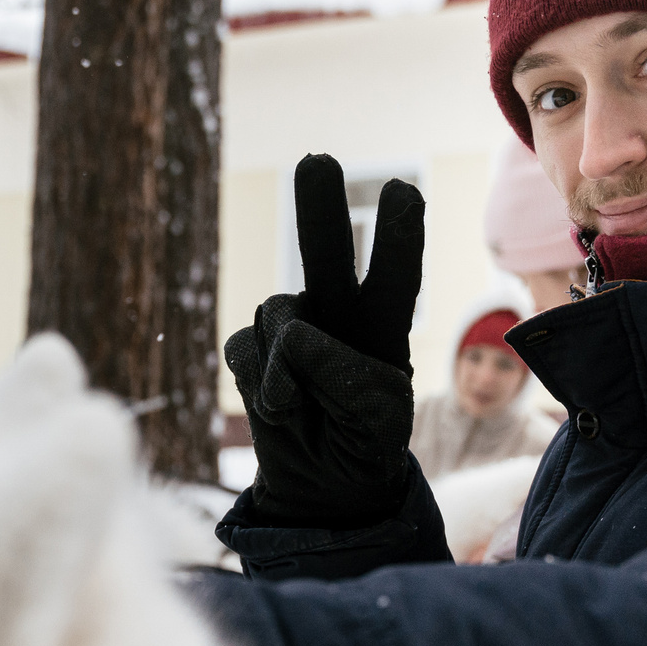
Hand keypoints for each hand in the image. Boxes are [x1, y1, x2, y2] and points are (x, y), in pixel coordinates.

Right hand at [223, 156, 426, 526]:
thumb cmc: (364, 447)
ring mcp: (292, 325)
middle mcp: (338, 311)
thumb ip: (346, 377)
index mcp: (384, 324)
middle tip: (318, 161)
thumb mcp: (377, 423)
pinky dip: (258, 385)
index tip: (402, 191)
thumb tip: (294, 336)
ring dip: (283, 369)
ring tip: (303, 409)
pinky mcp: (252, 346)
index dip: (397, 236)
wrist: (323, 484)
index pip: (396, 276)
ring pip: (277, 316)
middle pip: (327, 253)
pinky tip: (280, 408)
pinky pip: (244, 349)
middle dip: (320, 207)